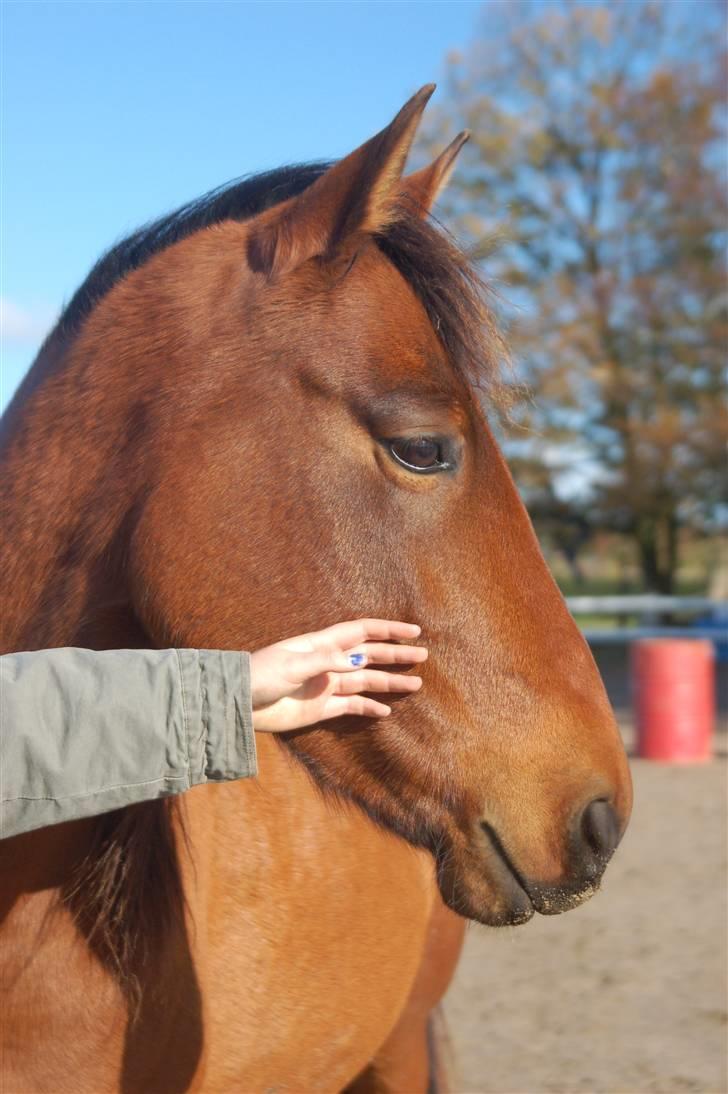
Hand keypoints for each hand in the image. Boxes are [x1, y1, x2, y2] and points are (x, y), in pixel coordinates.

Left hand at [250, 619, 426, 731]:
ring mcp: (327, 685)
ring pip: (366, 681)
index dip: (389, 630)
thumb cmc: (260, 676)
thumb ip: (323, 661)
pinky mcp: (322, 708)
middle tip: (423, 656)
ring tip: (416, 685)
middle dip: (396, 655)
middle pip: (370, 656)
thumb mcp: (290, 664)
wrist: (239, 703)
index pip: (362, 632)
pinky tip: (387, 710)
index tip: (413, 631)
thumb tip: (354, 660)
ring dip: (390, 682)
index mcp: (322, 644)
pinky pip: (352, 705)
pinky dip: (370, 707)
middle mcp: (329, 662)